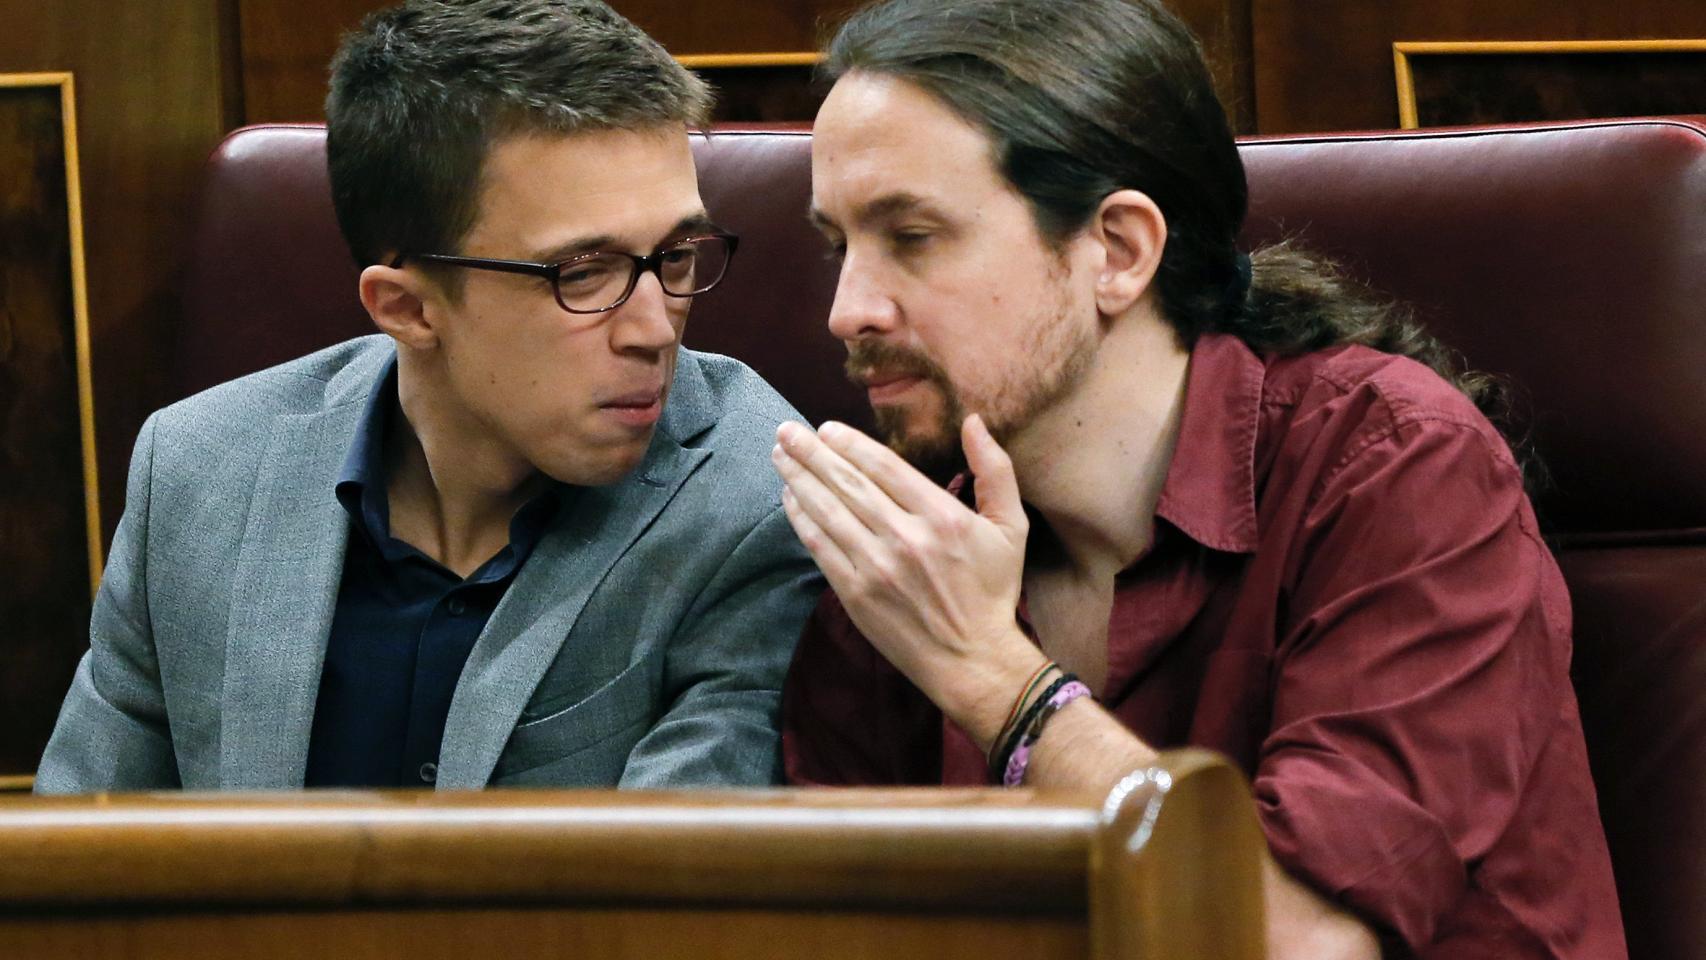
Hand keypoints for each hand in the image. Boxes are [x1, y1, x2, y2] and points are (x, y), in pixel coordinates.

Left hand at [772, 414, 1047, 743]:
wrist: (972, 660)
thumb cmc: (992, 592)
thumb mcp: (1011, 527)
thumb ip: (995, 470)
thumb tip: (972, 421)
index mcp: (943, 517)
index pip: (884, 467)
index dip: (850, 444)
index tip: (826, 428)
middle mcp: (906, 538)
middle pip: (848, 483)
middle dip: (811, 452)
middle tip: (786, 430)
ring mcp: (877, 568)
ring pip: (828, 511)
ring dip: (799, 479)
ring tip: (779, 455)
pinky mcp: (856, 595)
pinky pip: (820, 548)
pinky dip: (801, 519)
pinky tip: (789, 498)